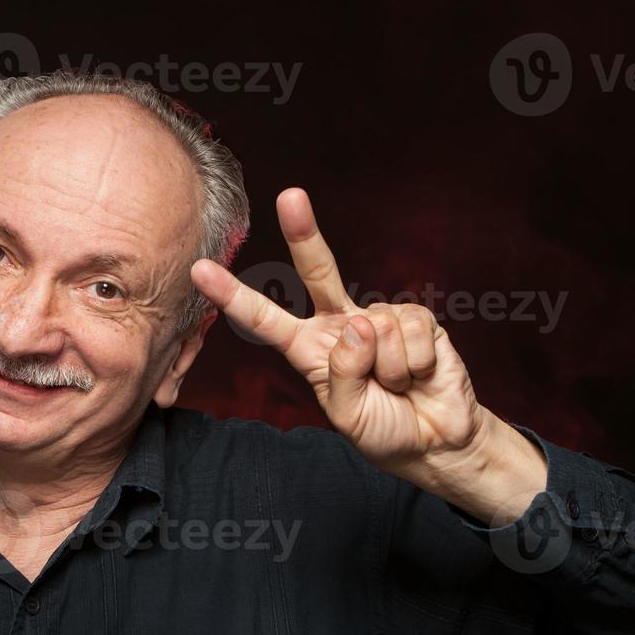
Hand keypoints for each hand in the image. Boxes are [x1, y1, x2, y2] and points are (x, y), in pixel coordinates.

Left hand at [191, 188, 544, 519]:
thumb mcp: (348, 416)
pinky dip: (415, 365)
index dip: (232, 295)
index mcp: (308, 348)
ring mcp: (380, 315)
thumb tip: (360, 324)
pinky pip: (411, 335)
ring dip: (390, 372)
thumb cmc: (382, 427)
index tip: (200, 270)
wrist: (435, 439)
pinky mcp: (417, 317)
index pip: (264, 319)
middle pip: (319, 271)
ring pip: (376, 331)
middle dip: (305, 233)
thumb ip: (342, 376)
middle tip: (290, 196)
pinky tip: (418, 374)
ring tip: (397, 386)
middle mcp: (340, 323)